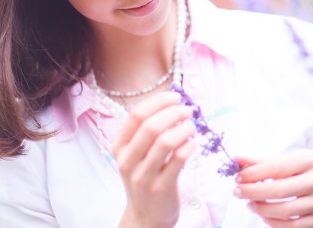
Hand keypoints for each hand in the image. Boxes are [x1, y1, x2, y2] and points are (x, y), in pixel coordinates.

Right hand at [112, 91, 196, 227]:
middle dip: (174, 112)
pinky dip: (189, 146)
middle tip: (189, 110)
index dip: (158, 101)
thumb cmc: (144, 178)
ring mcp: (143, 176)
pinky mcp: (161, 188)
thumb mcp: (135, 156)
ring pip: (165, 142)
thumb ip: (146, 132)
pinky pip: (178, 160)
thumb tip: (171, 103)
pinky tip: (193, 144)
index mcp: (119, 147)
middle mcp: (127, 161)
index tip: (175, 96)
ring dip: (184, 129)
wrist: (145, 217)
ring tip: (192, 127)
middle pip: (151, 126)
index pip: (136, 115)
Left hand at [233, 149, 312, 227]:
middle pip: (279, 190)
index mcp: (310, 160)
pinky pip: (293, 226)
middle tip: (237, 192)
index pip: (276, 167)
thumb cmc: (306, 176)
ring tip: (250, 204)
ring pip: (285, 211)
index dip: (253, 174)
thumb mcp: (290, 164)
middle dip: (253, 192)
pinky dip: (273, 223)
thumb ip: (264, 162)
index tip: (237, 178)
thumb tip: (237, 159)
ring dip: (262, 209)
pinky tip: (264, 216)